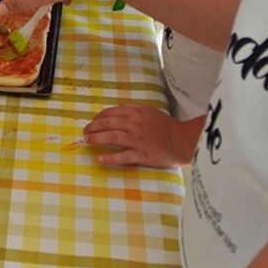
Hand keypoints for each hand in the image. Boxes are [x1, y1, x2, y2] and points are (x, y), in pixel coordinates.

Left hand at [82, 104, 199, 167]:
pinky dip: (110, 157)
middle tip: (85, 132)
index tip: (93, 122)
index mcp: (136, 112)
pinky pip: (123, 156)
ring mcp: (137, 140)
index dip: (98, 117)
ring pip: (112, 137)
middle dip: (93, 127)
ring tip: (87, 140)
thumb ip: (133, 109)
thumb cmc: (166, 126)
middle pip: (108, 123)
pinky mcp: (142, 154)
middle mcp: (134, 124)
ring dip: (97, 138)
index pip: (111, 112)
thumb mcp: (149, 111)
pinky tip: (99, 158)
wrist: (183, 140)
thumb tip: (118, 108)